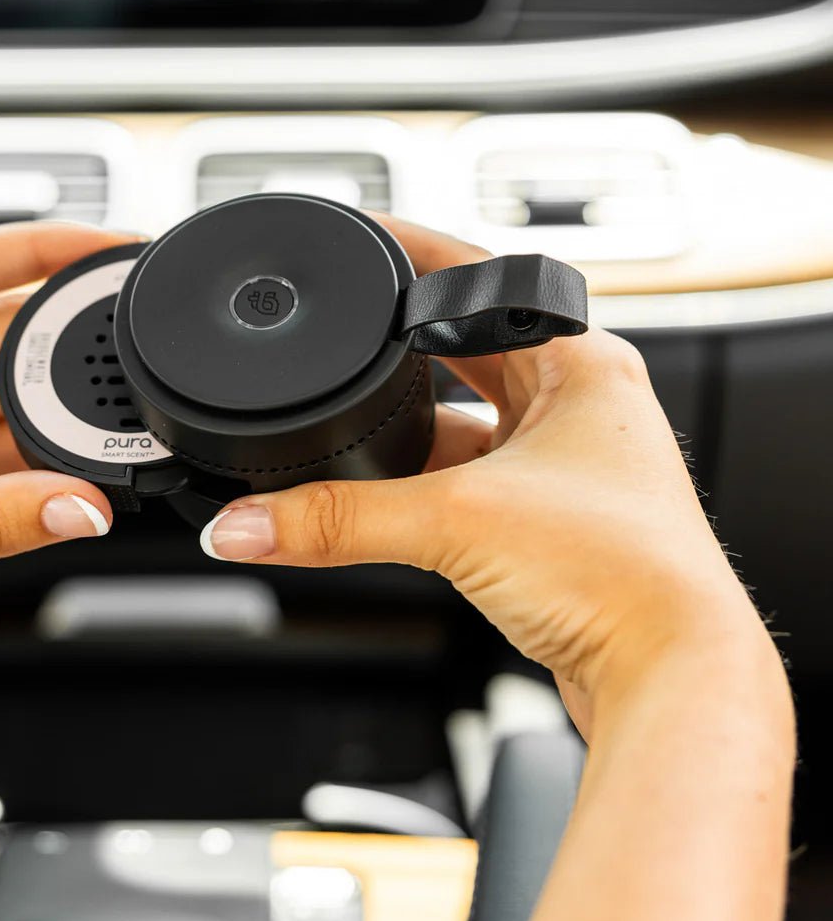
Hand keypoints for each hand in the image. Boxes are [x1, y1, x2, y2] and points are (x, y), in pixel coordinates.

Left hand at [0, 223, 132, 742]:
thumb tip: (82, 501)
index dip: (32, 249)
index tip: (99, 246)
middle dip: (60, 354)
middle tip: (123, 366)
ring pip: (7, 396)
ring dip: (57, 418)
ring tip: (103, 435)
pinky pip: (8, 451)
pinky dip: (45, 462)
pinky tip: (74, 474)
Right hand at [199, 217, 782, 730]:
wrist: (670, 676)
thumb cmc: (627, 577)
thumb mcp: (458, 522)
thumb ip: (339, 520)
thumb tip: (250, 522)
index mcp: (581, 365)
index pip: (484, 280)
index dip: (417, 258)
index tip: (364, 244)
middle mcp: (581, 405)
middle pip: (470, 347)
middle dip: (406, 346)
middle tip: (346, 338)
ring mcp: (568, 463)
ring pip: (469, 418)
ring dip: (414, 425)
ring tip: (361, 424)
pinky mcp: (552, 517)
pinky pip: (471, 477)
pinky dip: (427, 481)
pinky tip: (393, 494)